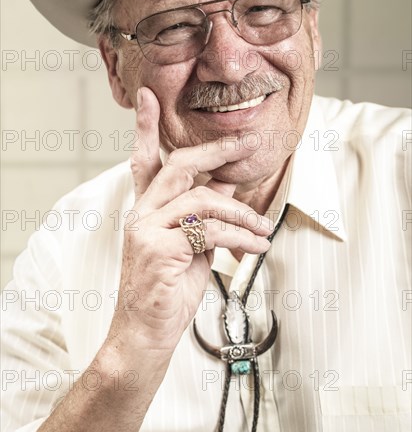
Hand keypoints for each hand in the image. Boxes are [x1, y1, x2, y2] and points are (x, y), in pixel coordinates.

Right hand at [108, 87, 273, 352]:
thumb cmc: (168, 289)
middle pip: (180, 167)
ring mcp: (146, 229)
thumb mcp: (191, 245)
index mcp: (146, 209)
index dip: (146, 128)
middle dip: (217, 151)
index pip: (144, 160)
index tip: (148, 97)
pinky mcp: (158, 248)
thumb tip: (227, 183)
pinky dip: (238, 237)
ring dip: (241, 214)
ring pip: (203, 200)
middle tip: (248, 142)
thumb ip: (203, 213)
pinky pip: (208, 230)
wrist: (146, 334)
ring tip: (262, 230)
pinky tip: (255, 248)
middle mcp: (141, 213)